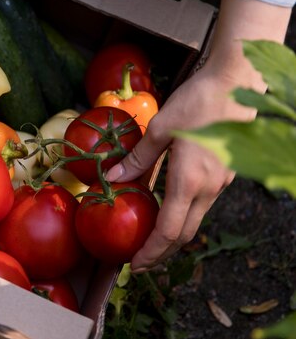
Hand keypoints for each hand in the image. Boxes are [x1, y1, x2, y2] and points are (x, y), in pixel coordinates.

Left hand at [105, 0, 291, 271]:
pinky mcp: (225, 174)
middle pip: (184, 234)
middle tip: (140, 262)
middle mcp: (208, 188)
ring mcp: (220, 182)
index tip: (134, 265)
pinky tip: (167, 210)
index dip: (151, 252)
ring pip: (195, 220)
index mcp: (190, 180)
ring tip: (150, 241)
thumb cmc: (197, 101)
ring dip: (173, 236)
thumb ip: (137, 159)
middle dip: (161, 252)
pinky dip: (182, 216)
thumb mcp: (160, 129)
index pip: (169, 231)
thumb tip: (111, 179)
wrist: (236, 81)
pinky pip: (201, 205)